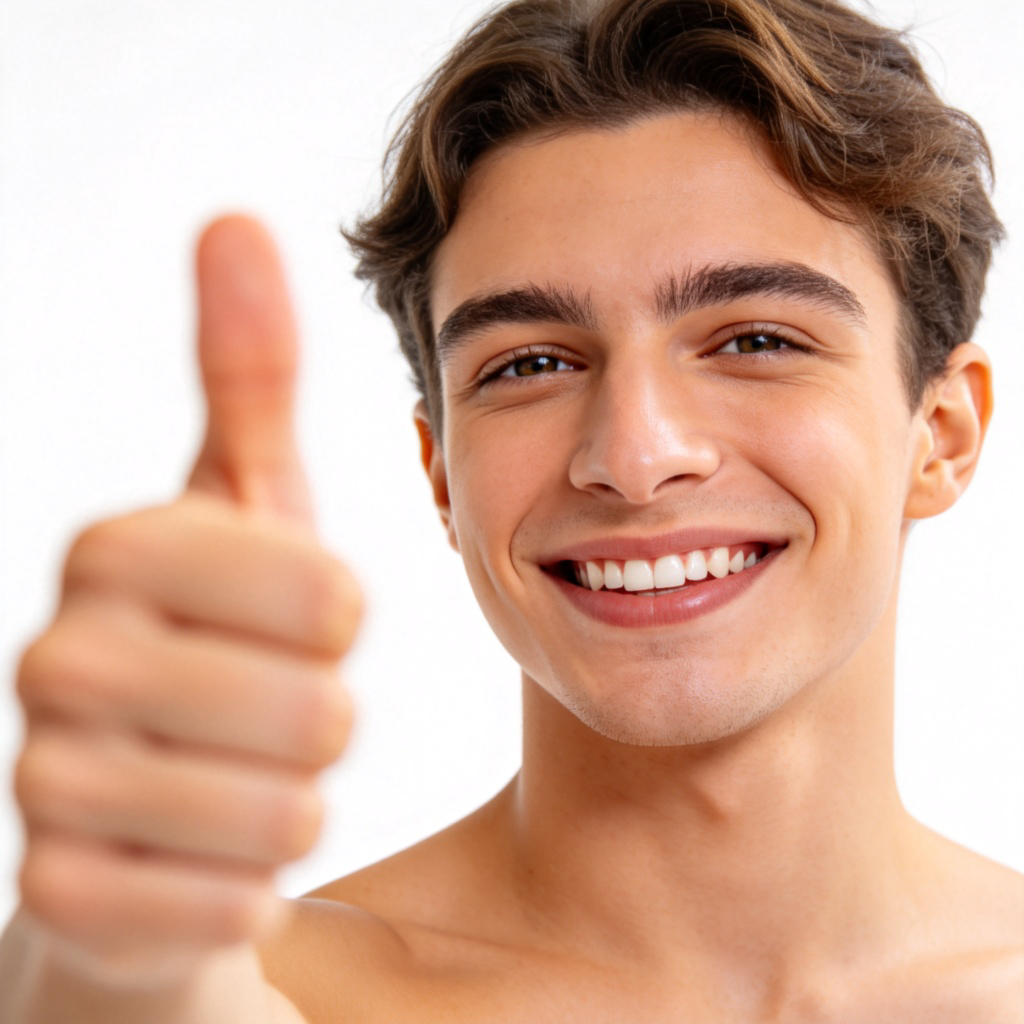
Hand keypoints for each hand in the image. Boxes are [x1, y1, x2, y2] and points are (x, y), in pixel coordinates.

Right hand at [13, 216, 359, 984]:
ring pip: (284, 816)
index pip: (326, 594)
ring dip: (297, 803)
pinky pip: (228, 905)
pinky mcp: (61, 897)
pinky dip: (252, 885)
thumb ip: (244, 370)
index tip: (310, 624)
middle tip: (278, 713)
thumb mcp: (247, 501)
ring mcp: (47, 784)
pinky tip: (212, 857)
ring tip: (248, 779)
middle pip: (315, 713)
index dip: (344, 623)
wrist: (153, 800)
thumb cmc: (225, 635)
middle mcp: (58, 657)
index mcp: (118, 548)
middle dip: (325, 721)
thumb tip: (236, 216)